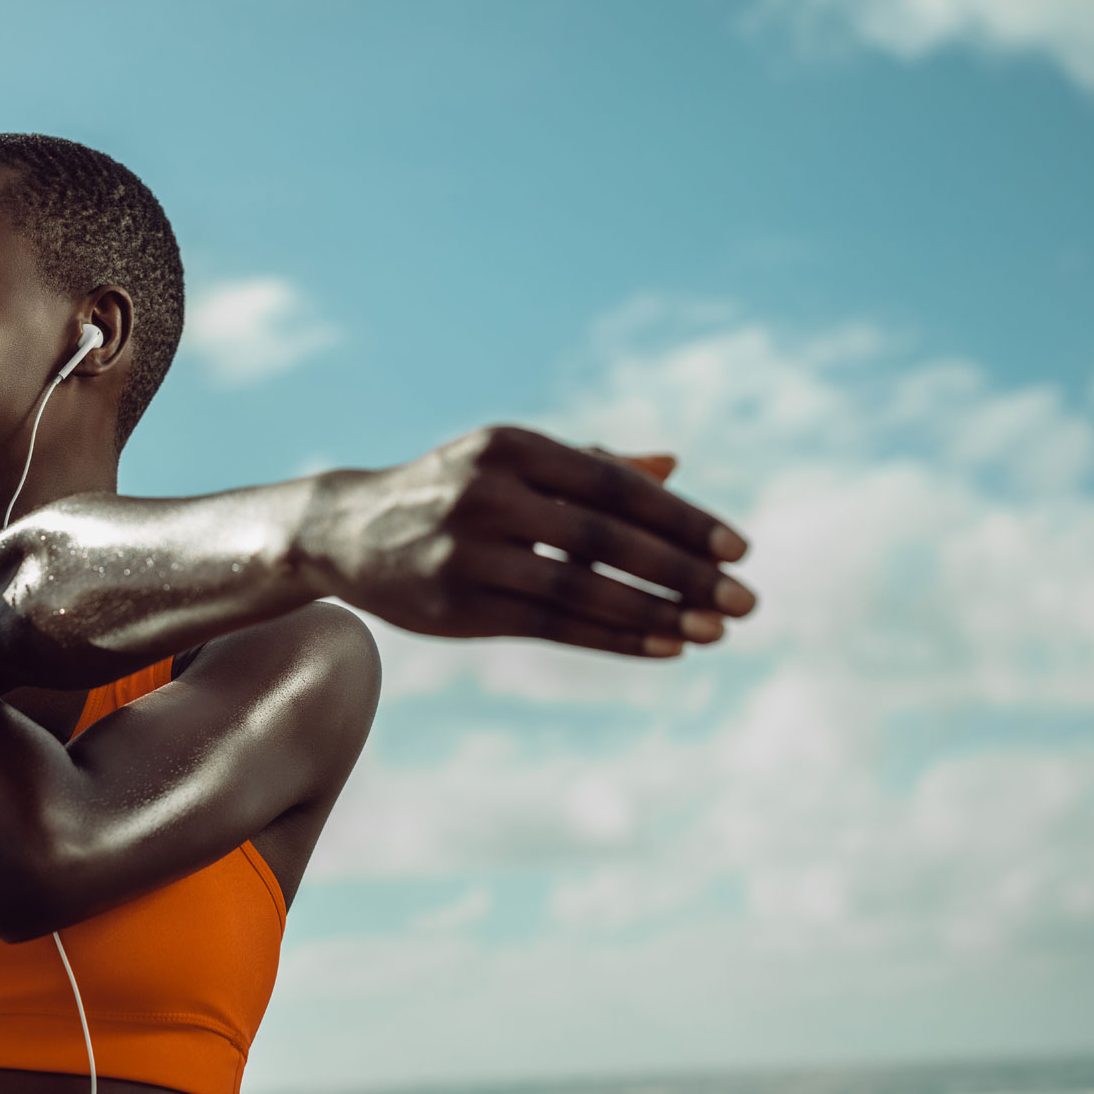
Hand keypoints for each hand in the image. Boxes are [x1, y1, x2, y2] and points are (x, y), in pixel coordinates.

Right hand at [295, 424, 754, 658]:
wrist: (347, 530)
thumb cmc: (450, 489)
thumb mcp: (512, 462)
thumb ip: (591, 464)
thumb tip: (675, 465)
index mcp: (512, 447)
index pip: (616, 484)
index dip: (682, 518)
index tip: (740, 548)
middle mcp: (488, 495)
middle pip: (606, 539)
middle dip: (684, 573)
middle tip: (746, 600)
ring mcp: (468, 553)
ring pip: (581, 591)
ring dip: (657, 614)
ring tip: (715, 631)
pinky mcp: (458, 607)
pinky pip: (552, 627)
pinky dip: (615, 638)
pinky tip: (665, 646)